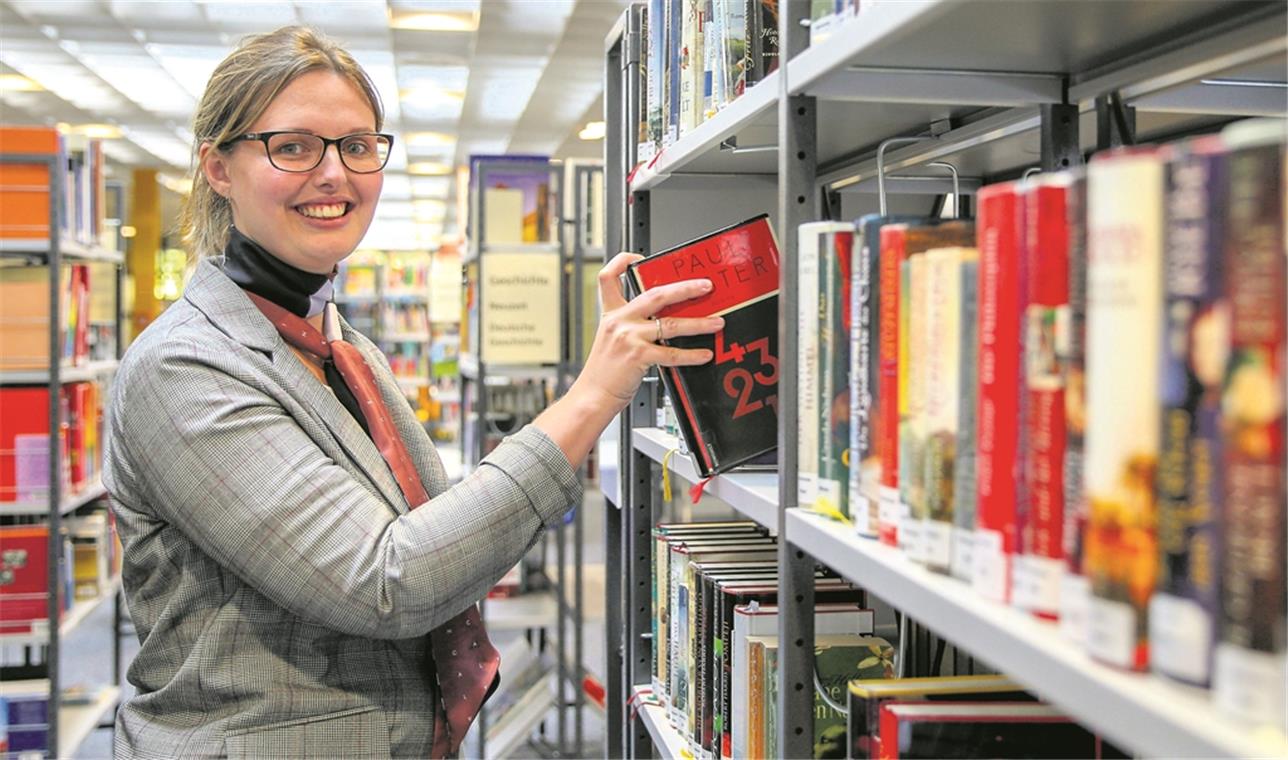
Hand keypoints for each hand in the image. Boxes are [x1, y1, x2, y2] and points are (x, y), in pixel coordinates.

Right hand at [575, 252, 724, 408]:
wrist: (592, 396)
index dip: (622, 261)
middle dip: (685, 288)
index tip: (640, 258)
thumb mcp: (611, 341)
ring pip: (671, 324)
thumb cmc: (604, 373)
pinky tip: (703, 354)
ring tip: (716, 323)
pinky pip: (672, 353)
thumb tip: (663, 319)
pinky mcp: (637, 356)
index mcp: (611, 314)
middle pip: (655, 294)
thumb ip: (631, 325)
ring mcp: (628, 337)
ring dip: (699, 323)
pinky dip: (691, 354)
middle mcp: (619, 321)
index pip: (609, 277)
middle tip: (706, 287)